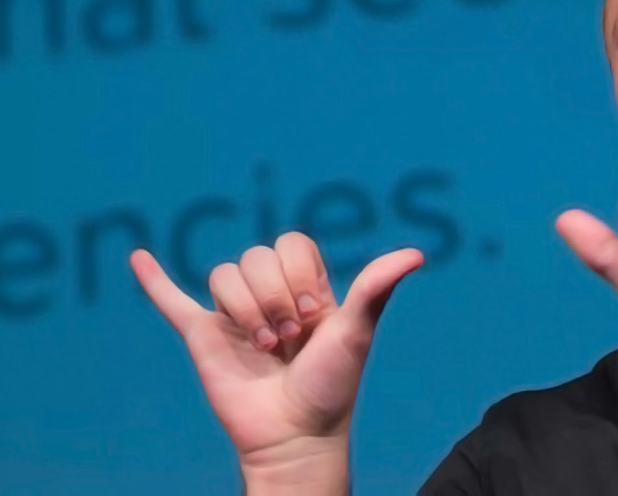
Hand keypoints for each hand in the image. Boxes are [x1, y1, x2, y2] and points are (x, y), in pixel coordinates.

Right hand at [129, 233, 422, 468]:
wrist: (296, 434)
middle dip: (272, 295)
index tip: (313, 312)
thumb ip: (376, 288)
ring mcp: (234, 314)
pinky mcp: (202, 336)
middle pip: (255, 256)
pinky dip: (154, 280)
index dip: (299, 273)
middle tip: (289, 337)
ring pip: (223, 275)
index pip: (291, 245)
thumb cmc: (331, 385)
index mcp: (306, 288)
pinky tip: (139, 258)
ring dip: (245, 309)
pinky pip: (173, 301)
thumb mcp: (356, 331)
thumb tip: (417, 254)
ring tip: (265, 346)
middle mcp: (269, 295)